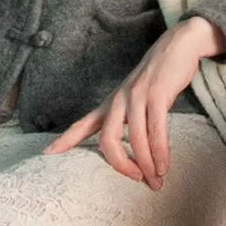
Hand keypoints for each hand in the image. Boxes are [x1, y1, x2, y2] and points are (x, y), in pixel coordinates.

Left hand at [51, 14, 225, 186]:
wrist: (178, 45)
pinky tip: (163, 165)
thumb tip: (131, 150)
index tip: (47, 154)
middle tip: (137, 180)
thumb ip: (128, 118)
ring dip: (146, 164)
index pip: (83, 124)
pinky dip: (160, 152)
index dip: (65, 140)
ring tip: (156, 180)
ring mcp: (136, 96)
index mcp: (111, 103)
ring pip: (135, 139)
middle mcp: (119, 100)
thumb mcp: (135, 95)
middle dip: (121, 166)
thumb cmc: (157, 77)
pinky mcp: (157, 94)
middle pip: (107, 140)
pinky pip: (155, 131)